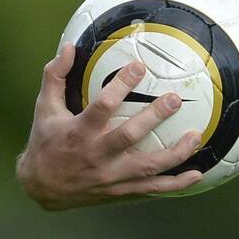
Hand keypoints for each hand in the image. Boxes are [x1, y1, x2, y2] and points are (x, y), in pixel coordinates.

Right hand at [17, 42, 204, 209]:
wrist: (42, 188)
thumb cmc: (46, 143)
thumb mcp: (44, 108)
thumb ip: (56, 77)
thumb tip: (70, 47)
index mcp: (79, 132)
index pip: (102, 106)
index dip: (121, 85)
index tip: (139, 66)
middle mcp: (96, 155)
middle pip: (129, 136)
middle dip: (154, 116)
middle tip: (175, 99)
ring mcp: (111, 176)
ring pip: (147, 166)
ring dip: (175, 153)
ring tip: (196, 136)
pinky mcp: (121, 190)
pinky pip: (152, 189)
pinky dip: (175, 184)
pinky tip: (196, 174)